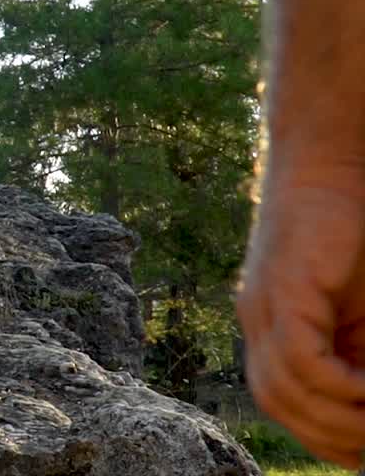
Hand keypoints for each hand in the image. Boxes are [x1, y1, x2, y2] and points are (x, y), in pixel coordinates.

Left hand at [237, 163, 364, 468]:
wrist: (332, 167)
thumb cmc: (355, 235)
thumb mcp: (363, 312)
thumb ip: (362, 355)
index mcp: (275, 328)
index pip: (285, 401)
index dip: (323, 434)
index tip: (361, 453)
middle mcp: (260, 321)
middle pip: (279, 403)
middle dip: (331, 436)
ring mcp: (265, 306)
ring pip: (285, 390)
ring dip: (337, 419)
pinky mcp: (282, 290)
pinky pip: (299, 359)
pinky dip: (334, 386)